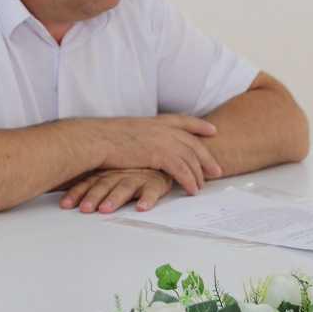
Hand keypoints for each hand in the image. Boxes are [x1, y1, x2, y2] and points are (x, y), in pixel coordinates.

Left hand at [61, 167, 174, 213]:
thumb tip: (60, 198)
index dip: (76, 193)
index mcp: (104, 173)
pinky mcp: (155, 184)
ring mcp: (136, 178)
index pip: (87, 183)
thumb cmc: (128, 172)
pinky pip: (152, 191)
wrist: (157, 160)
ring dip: (114, 198)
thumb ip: (87, 185)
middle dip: (93, 197)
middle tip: (85, 209)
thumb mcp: (106, 175)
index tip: (65, 205)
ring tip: (106, 209)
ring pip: (124, 188)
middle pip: (103, 185)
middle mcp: (118, 174)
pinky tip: (142, 207)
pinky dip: (147, 199)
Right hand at [91, 115, 220, 194]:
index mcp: (155, 121)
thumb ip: (140, 135)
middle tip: (216, 171)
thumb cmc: (102, 138)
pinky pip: (182, 170)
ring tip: (202, 187)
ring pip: (190, 159)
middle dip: (207, 157)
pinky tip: (192, 190)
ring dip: (198, 174)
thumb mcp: (126, 130)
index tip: (212, 130)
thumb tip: (140, 142)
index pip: (184, 121)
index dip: (199, 126)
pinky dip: (189, 181)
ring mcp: (163, 141)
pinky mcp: (160, 155)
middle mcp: (163, 129)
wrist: (95, 140)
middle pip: (193, 143)